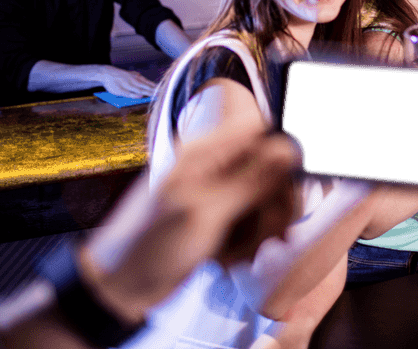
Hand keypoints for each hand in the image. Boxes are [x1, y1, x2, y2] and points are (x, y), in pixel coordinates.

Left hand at [78, 113, 297, 323]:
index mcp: (205, 152)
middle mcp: (213, 166)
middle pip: (269, 169)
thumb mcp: (205, 212)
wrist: (120, 287)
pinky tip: (234, 259)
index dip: (285, 153)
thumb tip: (289, 147)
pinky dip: (248, 241)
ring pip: (263, 198)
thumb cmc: (150, 246)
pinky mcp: (218, 217)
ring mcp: (216, 193)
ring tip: (246, 256)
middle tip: (276, 237)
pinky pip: (250, 220)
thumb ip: (250, 179)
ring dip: (262, 229)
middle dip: (276, 205)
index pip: (260, 130)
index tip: (297, 184)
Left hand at [98, 66, 156, 97]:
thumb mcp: (119, 92)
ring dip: (153, 85)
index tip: (159, 96)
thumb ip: (130, 95)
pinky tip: (149, 82)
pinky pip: (143, 78)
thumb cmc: (112, 84)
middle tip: (163, 91)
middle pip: (147, 86)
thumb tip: (140, 96)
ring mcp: (135, 76)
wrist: (106, 72)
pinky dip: (148, 80)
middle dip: (156, 89)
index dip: (152, 94)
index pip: (145, 91)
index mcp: (132, 85)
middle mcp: (135, 80)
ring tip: (159, 87)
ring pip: (146, 81)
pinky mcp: (133, 73)